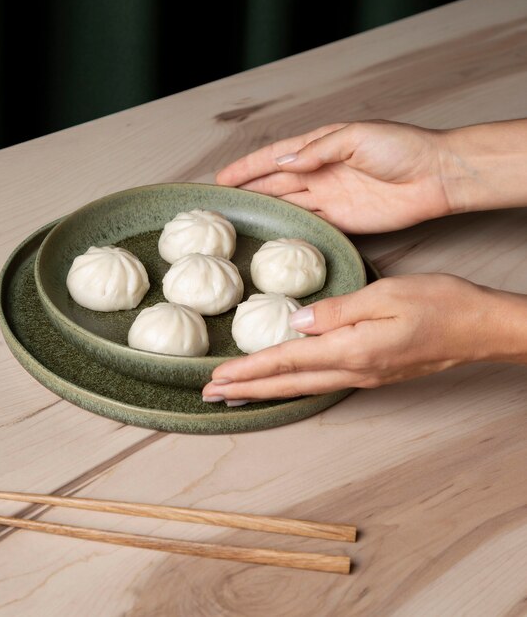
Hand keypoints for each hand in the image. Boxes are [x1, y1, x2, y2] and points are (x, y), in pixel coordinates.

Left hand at [202, 274, 526, 402]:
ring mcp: (363, 376)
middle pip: (287, 383)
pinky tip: (281, 383)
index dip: (248, 370)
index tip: (217, 378)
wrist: (480, 328)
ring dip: (264, 391)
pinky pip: (320, 383)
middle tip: (211, 395)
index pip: (286, 361)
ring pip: (301, 387)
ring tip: (235, 394)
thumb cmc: (440, 305)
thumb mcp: (386, 294)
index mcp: (352, 350)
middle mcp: (353, 371)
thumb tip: (296, 322)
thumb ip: (337, 310)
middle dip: (246, 390)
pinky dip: (291, 386)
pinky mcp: (371, 372)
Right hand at [217, 120, 453, 233]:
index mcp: (322, 145)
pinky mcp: (342, 220)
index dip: (249, 167)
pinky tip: (272, 233)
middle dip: (250, 189)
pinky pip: (309, 224)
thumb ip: (318, 150)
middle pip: (276, 182)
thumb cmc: (401, 148)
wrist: (435, 177)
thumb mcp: (357, 137)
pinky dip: (290, 228)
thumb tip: (283, 163)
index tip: (223, 178)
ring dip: (266, 209)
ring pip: (288, 203)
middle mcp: (321, 171)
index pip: (276, 156)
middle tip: (224, 202)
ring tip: (240, 218)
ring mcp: (330, 197)